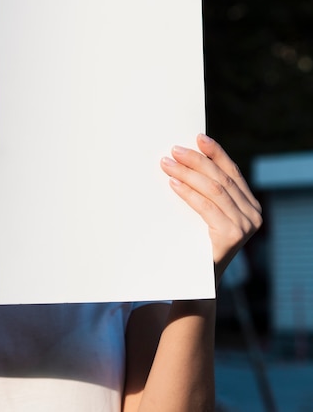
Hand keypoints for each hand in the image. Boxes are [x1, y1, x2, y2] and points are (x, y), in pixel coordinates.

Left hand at [160, 133, 261, 282]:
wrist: (196, 283)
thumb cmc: (195, 245)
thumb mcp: (202, 216)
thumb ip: (204, 195)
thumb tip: (182, 161)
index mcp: (249, 205)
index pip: (232, 172)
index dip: (215, 153)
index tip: (198, 137)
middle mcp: (253, 214)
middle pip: (222, 178)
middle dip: (196, 161)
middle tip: (173, 150)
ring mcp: (245, 226)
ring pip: (214, 189)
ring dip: (188, 173)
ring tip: (167, 164)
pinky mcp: (232, 236)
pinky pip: (207, 207)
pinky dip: (188, 192)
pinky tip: (173, 184)